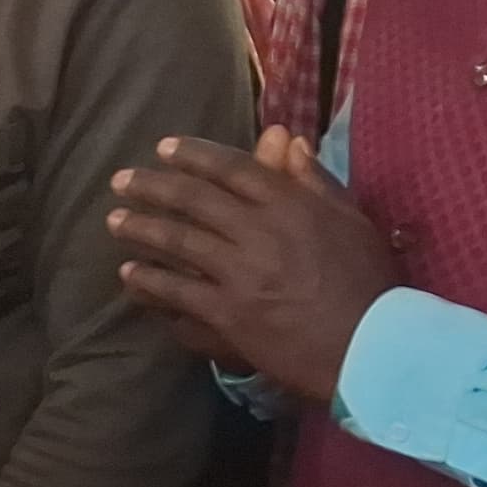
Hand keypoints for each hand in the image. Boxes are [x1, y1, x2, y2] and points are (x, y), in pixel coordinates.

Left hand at [107, 129, 399, 404]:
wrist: (372, 344)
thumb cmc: (369, 282)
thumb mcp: (352, 219)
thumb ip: (316, 180)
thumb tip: (288, 142)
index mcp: (290, 203)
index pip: (231, 168)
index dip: (193, 155)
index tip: (164, 148)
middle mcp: (258, 231)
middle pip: (194, 199)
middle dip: (152, 186)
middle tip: (121, 180)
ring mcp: (240, 273)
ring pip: (178, 241)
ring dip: (141, 228)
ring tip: (114, 220)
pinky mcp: (228, 313)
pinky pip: (178, 292)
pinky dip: (149, 281)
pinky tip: (129, 274)